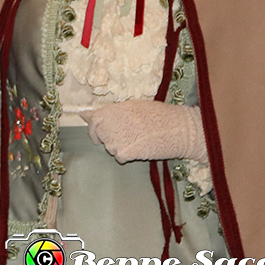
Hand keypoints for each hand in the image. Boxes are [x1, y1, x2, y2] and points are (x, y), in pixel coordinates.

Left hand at [83, 100, 205, 163]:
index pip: (93, 120)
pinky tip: (140, 148)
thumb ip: (110, 112)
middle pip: (101, 135)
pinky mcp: (124, 152)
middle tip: (128, 136)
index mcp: (113, 109)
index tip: (96, 134)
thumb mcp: (134, 107)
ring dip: (120, 146)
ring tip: (138, 139)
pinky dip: (128, 156)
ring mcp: (116, 138)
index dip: (93, 127)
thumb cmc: (160, 115)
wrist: (179, 129)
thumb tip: (85, 114)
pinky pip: (120, 157)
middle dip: (110, 137)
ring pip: (110, 147)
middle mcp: (111, 123)